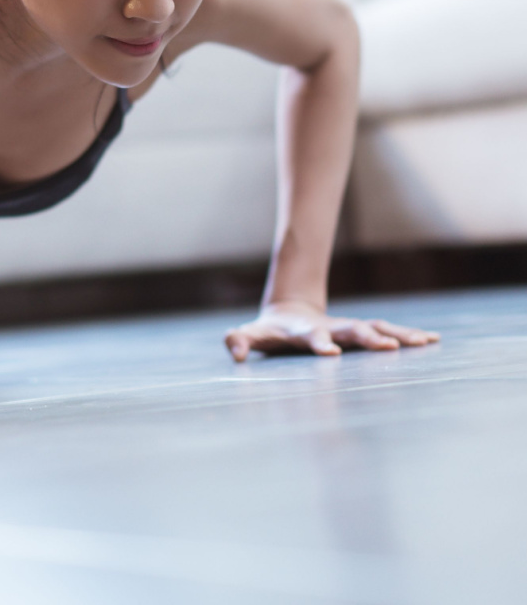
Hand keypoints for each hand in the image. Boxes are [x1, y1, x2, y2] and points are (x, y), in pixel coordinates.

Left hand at [224, 300, 439, 361]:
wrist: (288, 313)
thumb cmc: (268, 331)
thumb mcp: (250, 335)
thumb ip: (238, 341)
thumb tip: (234, 353)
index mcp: (302, 331)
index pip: (311, 336)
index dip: (319, 342)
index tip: (331, 351)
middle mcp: (331, 328)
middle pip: (351, 330)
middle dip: (368, 337)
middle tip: (387, 347)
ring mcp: (347, 328)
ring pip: (375, 328)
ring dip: (396, 335)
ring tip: (422, 342)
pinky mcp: (361, 332)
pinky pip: (386, 331)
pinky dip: (407, 335)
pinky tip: (432, 340)